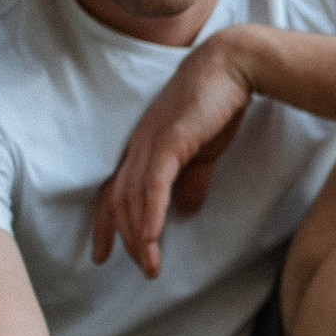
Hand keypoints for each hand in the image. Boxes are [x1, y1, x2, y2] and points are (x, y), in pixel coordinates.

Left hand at [93, 28, 256, 277]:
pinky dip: (150, 213)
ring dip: (140, 236)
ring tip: (150, 265)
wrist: (233, 66)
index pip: (115, 190)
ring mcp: (151, 142)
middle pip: (119, 200)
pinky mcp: (170, 140)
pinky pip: (154, 185)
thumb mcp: (204, 150)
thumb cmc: (219, 103)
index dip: (107, 224)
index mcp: (144, 148)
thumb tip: (187, 209)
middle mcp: (139, 146)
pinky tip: (152, 238)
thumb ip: (193, 180)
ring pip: (134, 198)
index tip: (102, 254)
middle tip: (141, 269)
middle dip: (124, 239)